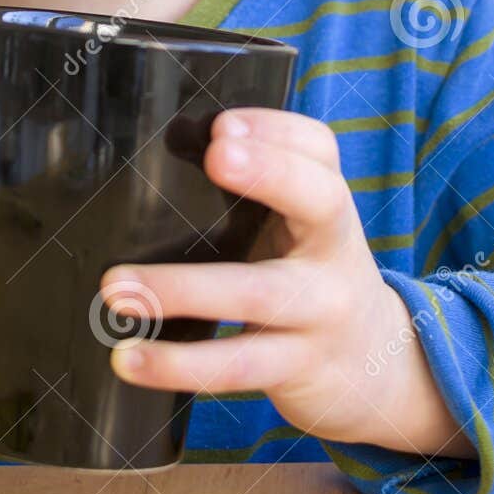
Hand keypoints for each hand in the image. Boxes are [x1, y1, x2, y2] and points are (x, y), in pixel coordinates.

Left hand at [98, 107, 474, 458]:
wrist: (377, 364)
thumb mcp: (298, 227)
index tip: (224, 125)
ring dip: (182, 289)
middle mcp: (333, 251)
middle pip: (318, 201)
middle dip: (269, 173)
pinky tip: (129, 360)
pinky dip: (177, 364)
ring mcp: (320, 312)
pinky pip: (236, 365)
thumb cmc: (312, 274)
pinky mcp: (295, 367)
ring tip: (117, 289)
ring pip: (257, 295)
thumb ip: (254, 184)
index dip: (277, 130)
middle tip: (213, 156)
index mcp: (326, 205)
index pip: (320, 149)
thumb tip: (182, 134)